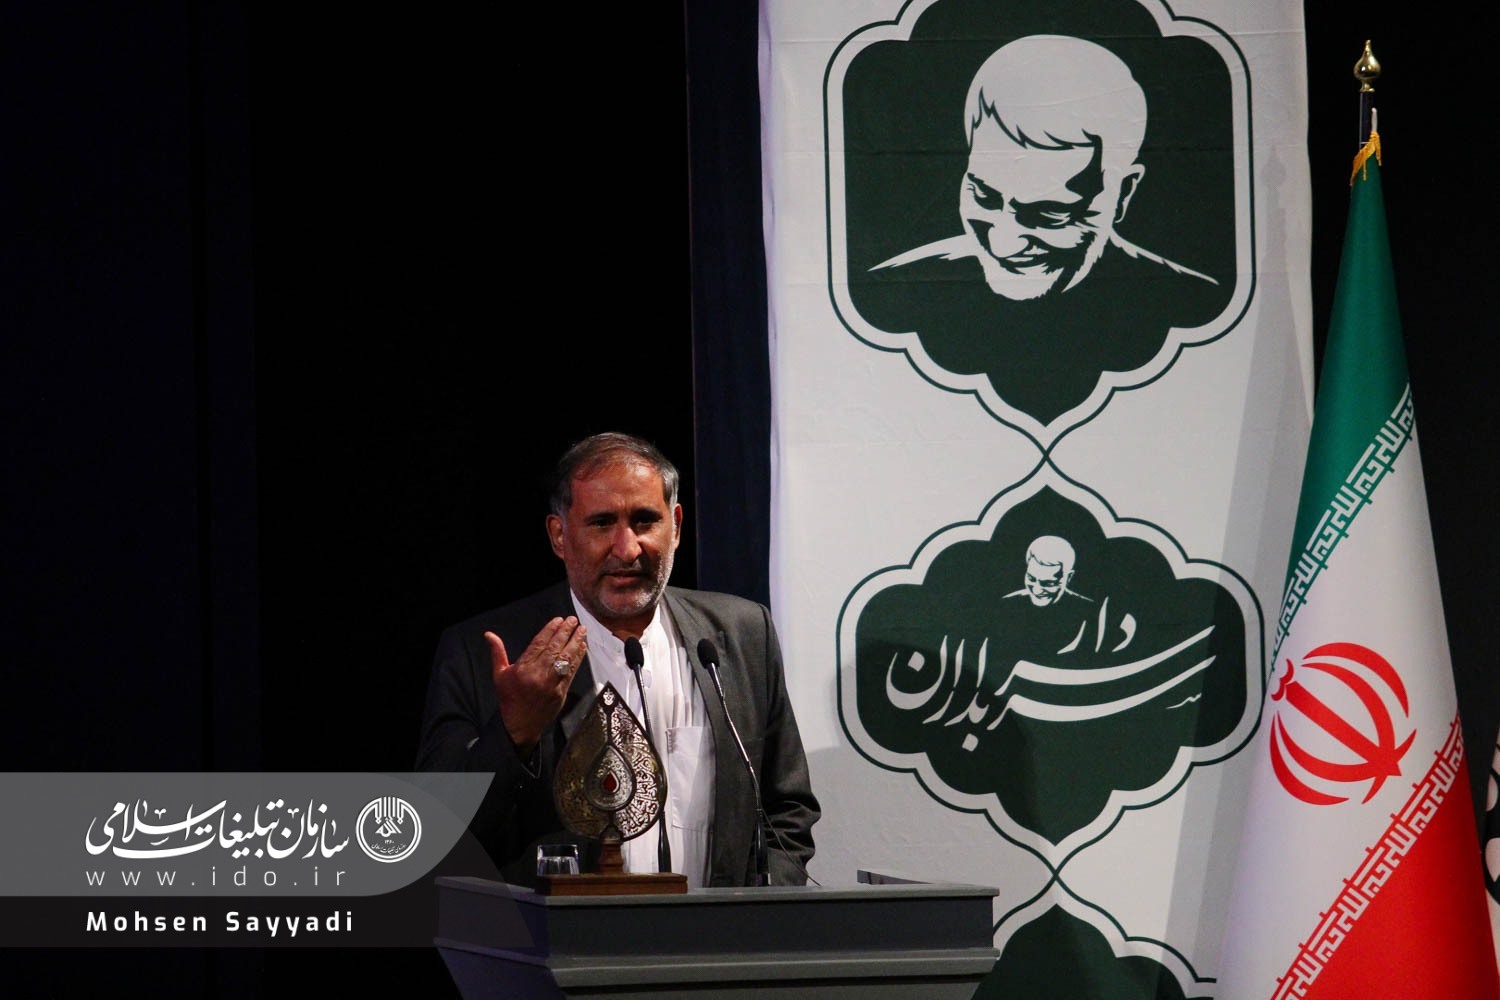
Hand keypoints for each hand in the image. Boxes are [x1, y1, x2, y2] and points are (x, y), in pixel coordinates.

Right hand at [488, 617, 587, 753]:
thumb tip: (488, 634)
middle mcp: (538, 675)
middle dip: (565, 633)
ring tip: (582, 629)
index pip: (539, 644)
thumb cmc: (509, 697)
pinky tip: (582, 647)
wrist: (519, 725)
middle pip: (554, 649)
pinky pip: (571, 672)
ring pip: (565, 659)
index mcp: (522, 669)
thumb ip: (497, 652)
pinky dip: (578, 658)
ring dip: (576, 643)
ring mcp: (551, 684)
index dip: (550, 630)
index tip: (559, 620)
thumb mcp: (499, 674)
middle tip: (573, 620)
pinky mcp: (561, 692)